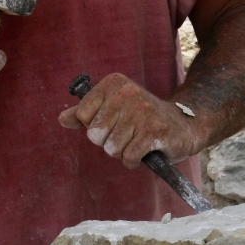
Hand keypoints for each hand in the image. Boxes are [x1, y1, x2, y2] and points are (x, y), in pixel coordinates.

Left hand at [58, 73, 202, 168]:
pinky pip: (129, 156)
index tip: (114, 123)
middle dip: (109, 143)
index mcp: (114, 83)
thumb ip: (85, 114)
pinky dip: (134, 161)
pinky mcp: (155, 130)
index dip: (96, 128)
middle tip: (127, 135)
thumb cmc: (142, 119)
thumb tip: (62, 119)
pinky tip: (144, 152)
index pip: (83, 116)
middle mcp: (128, 93)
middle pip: (95, 135)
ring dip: (123, 152)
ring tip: (137, 142)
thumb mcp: (114, 110)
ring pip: (112, 148)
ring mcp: (143, 111)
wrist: (182, 126)